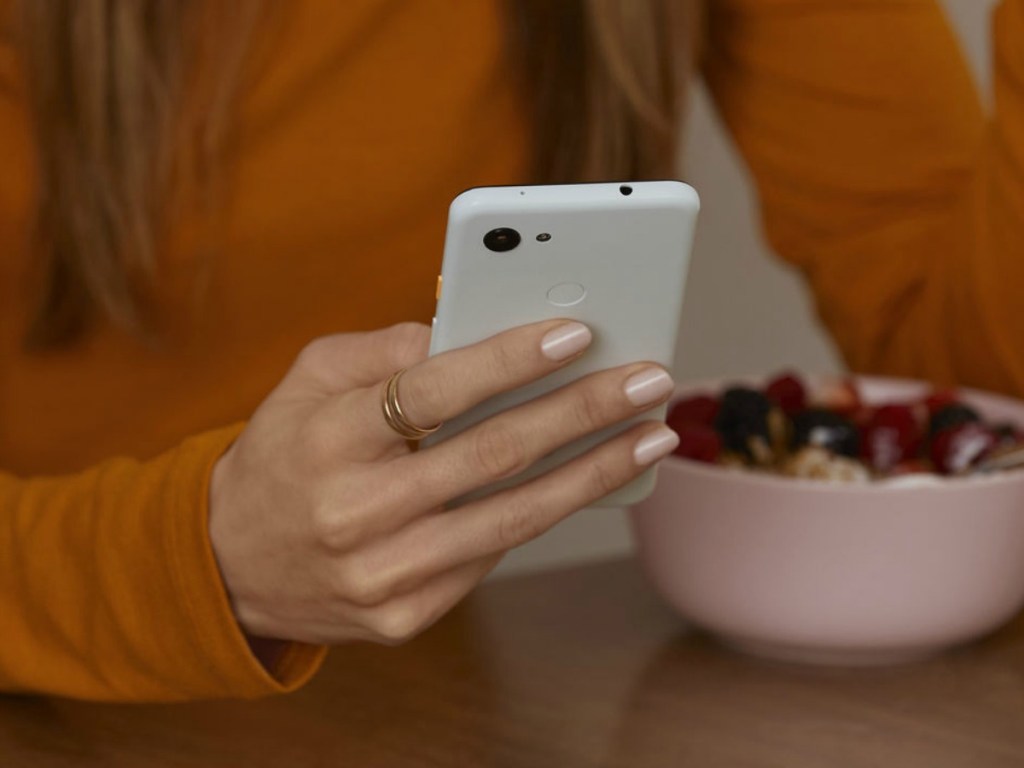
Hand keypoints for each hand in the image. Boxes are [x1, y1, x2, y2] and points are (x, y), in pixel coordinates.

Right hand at [209, 320, 677, 645]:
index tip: (577, 333)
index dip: (509, 360)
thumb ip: (384, 348)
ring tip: (650, 435)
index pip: (433, 392)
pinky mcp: (403, 615)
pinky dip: (544, 512)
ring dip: (594, 472)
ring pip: (512, 516)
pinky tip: (589, 478)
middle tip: (647, 379)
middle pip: (492, 454)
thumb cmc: (284, 454)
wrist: (231, 562)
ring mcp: (382, 573)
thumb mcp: (307, 381)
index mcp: (327, 438)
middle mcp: (355, 510)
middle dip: (583, 411)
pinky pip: (491, 556)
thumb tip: (469, 323)